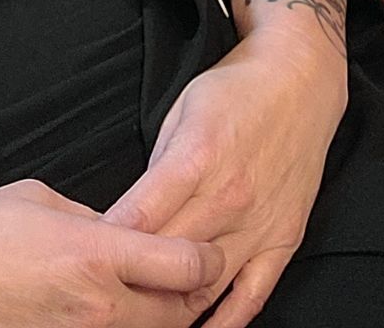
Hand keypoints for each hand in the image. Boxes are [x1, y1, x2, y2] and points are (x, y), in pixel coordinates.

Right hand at [0, 178, 224, 327]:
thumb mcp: (38, 199)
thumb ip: (93, 219)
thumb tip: (120, 231)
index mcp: (96, 254)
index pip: (188, 266)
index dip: (208, 255)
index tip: (207, 244)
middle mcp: (99, 308)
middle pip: (183, 312)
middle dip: (195, 290)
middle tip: (189, 269)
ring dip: (163, 316)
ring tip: (154, 292)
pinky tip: (112, 312)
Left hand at [104, 24, 346, 327]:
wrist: (300, 80)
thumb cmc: (235, 91)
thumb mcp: (180, 111)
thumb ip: (157, 168)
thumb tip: (129, 216)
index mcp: (195, 158)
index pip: (140, 217)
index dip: (107, 244)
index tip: (83, 261)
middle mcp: (228, 197)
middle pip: (167, 256)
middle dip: (132, 279)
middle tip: (103, 294)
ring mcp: (258, 224)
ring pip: (206, 284)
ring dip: (173, 309)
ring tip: (144, 319)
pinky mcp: (283, 240)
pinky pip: (253, 295)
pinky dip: (226, 322)